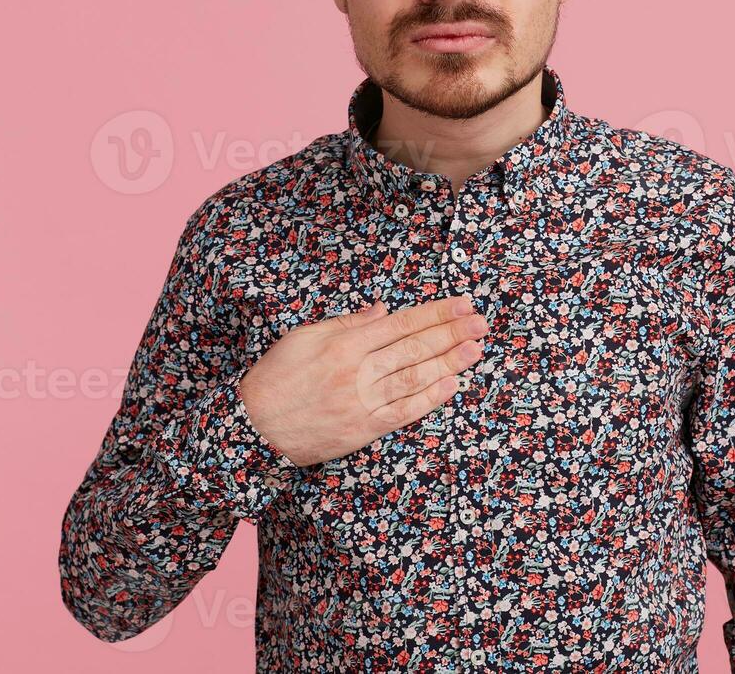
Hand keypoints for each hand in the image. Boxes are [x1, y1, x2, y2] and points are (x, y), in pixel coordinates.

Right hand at [238, 295, 487, 466]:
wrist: (254, 428)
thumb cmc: (276, 378)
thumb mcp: (304, 338)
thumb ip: (346, 323)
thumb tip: (381, 310)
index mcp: (344, 344)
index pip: (400, 324)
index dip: (434, 314)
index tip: (461, 305)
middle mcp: (356, 371)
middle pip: (413, 348)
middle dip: (451, 333)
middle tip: (480, 323)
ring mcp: (361, 402)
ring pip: (414, 378)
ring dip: (448, 362)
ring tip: (474, 350)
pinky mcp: (363, 429)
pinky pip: (403, 412)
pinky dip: (429, 398)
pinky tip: (451, 385)